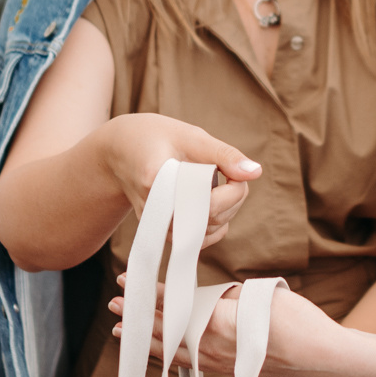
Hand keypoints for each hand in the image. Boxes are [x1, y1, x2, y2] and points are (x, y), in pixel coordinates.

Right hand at [99, 113, 260, 246]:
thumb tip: (255, 173)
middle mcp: (155, 211)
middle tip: (231, 171)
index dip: (234, 187)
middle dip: (234, 195)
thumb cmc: (155, 138)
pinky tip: (214, 201)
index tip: (232, 167)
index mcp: (157, 182)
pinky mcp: (163, 233)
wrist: (120, 153)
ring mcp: (158, 226)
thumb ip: (224, 155)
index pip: (211, 202)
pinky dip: (216, 222)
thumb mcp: (190, 137)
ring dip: (227, 208)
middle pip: (214, 218)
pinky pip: (200, 239)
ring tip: (221, 182)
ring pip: (209, 231)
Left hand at [115, 280, 342, 376]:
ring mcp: (218, 363)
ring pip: (171, 351)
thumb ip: (226, 296)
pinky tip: (156, 352)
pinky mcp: (225, 371)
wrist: (320, 356)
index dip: (148, 295)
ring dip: (145, 339)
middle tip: (115, 305)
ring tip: (121, 331)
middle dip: (137, 318)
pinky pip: (186, 364)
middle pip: (165, 331)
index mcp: (218, 323)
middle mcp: (212, 347)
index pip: (173, 306)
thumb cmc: (297, 322)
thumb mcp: (260, 296)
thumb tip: (203, 299)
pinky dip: (165, 356)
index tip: (128, 283)